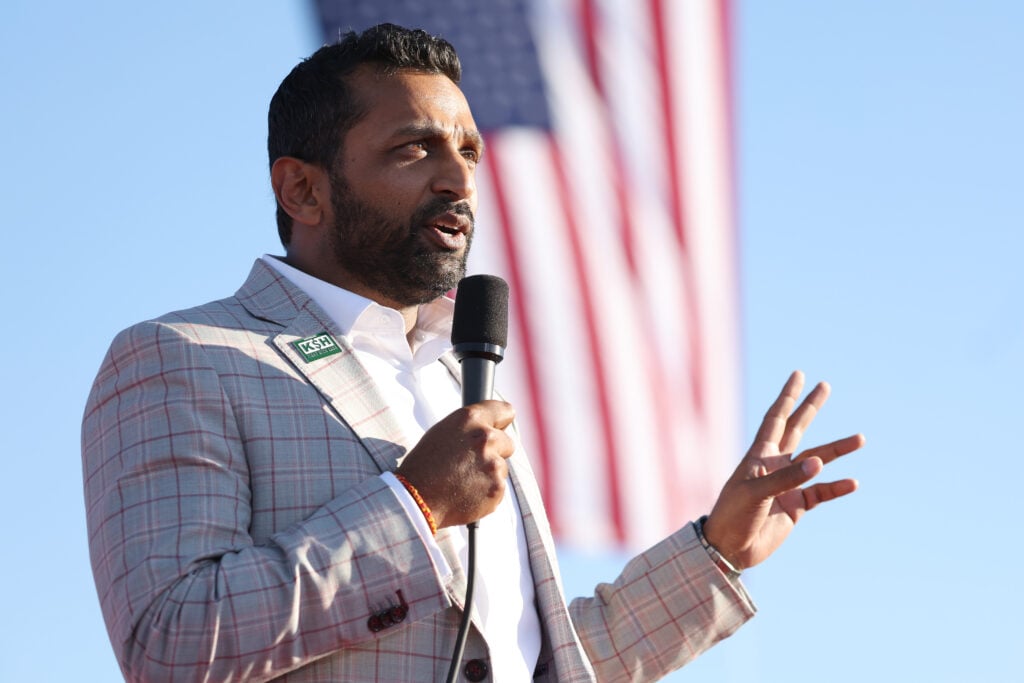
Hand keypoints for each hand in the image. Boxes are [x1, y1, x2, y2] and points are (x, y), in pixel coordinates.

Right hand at [395, 400, 515, 527]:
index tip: (501, 427)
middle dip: (495, 452)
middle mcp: (486, 438)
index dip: (502, 421)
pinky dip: (486, 493)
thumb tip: (488, 428)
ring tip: (462, 482)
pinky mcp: (497, 488)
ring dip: (488, 474)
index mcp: (470, 419)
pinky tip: (466, 494)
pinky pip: (497, 488)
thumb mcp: (443, 433)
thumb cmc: (424, 465)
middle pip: (507, 443)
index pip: (504, 411)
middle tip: (473, 463)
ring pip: (501, 468)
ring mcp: (493, 464)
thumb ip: (469, 429)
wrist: (415, 499)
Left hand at [702, 371, 863, 569]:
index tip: (798, 375)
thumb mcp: (755, 493)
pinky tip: (852, 482)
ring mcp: (787, 485)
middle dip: (810, 407)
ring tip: (860, 438)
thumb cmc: (733, 515)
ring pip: (817, 461)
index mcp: (759, 455)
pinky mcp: (796, 507)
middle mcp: (775, 465)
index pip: (776, 418)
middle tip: (825, 385)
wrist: (730, 548)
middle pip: (797, 429)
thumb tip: (819, 462)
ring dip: (837, 450)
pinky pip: (821, 493)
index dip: (787, 397)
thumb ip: (787, 478)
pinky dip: (836, 487)